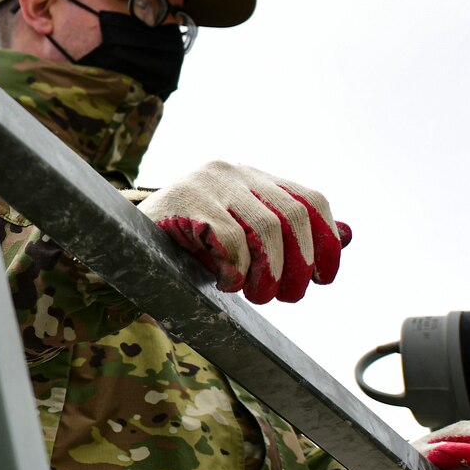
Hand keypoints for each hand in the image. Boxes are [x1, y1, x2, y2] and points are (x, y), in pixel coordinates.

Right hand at [142, 161, 350, 304]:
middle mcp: (232, 172)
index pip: (309, 199)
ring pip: (266, 228)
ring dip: (269, 272)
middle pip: (293, 215)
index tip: (324, 277)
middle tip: (287, 297)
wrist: (122, 243)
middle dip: (299, 264)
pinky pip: (231, 238)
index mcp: (251, 177)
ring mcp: (207, 182)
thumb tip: (347, 234)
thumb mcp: (242, 238)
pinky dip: (237, 269)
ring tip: (256, 295)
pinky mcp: (185, 201)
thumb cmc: (187, 245)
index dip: (326, 241)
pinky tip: (225, 283)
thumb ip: (291, 235)